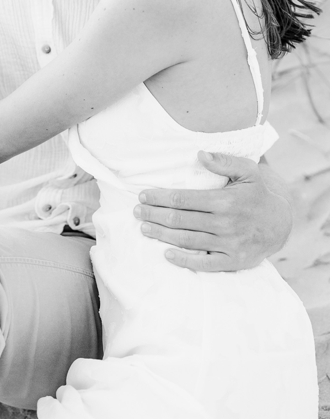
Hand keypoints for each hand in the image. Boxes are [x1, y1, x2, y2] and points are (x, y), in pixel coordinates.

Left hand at [136, 152, 292, 270]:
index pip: (183, 199)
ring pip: (187, 240)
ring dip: (161, 235)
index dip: (159, 197)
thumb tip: (200, 154)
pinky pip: (205, 264)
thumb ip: (224, 162)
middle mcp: (226, 224)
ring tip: (144, 228)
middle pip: (180, 220)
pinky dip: (184, 260)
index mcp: (225, 201)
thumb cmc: (257, 195)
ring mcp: (230, 245)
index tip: (143, 195)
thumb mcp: (248, 172)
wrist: (280, 225)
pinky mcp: (233, 261)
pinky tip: (166, 254)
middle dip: (154, 215)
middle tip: (137, 211)